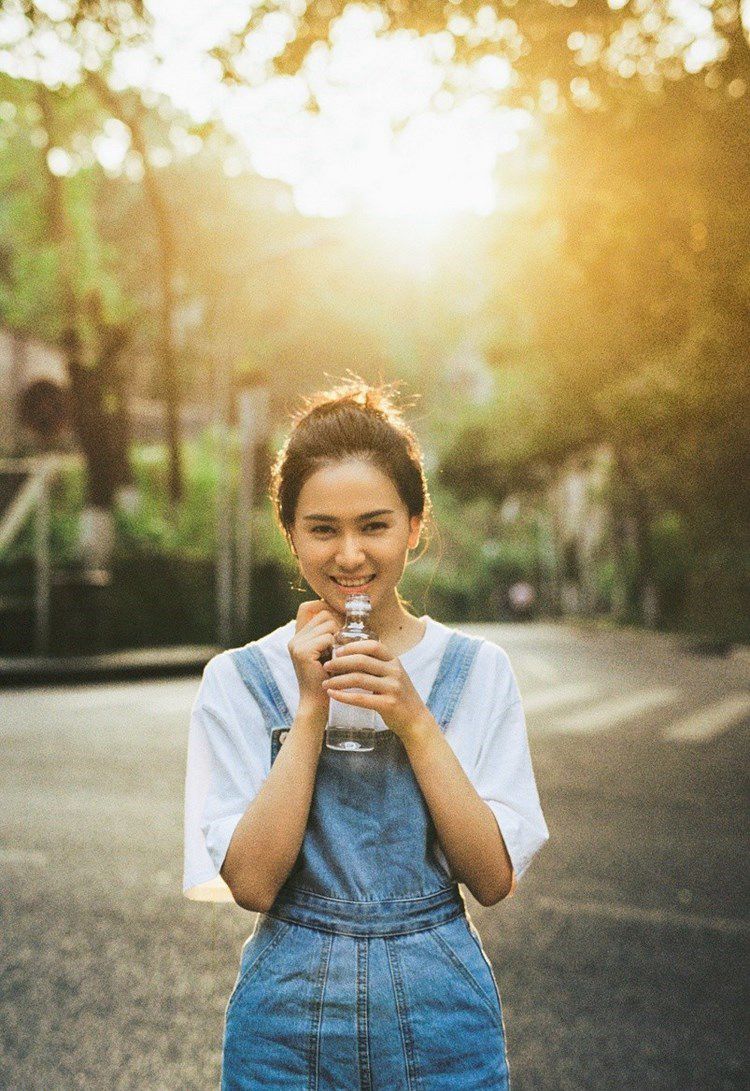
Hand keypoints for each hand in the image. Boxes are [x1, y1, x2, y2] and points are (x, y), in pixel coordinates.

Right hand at [288, 600, 343, 721]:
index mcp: (298, 637)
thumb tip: (346, 614)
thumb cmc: (328, 678)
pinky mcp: (302, 652)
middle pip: (324, 614)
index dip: (326, 610)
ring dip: (338, 638)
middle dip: (338, 626)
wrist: (317, 702)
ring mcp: (296, 644)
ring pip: (328, 625)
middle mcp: (294, 638)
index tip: (339, 623)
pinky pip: (328, 638)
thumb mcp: (327, 653)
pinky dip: (336, 647)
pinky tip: (335, 660)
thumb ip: (329, 635)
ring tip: (338, 654)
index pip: (311, 608)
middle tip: (342, 644)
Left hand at [321, 639, 430, 740]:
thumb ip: (377, 665)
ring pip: (359, 679)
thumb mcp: (393, 675)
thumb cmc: (399, 696)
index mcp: (395, 661)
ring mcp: (393, 688)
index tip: (337, 651)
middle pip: (362, 661)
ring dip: (338, 680)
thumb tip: (348, 656)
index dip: (353, 646)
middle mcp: (395, 671)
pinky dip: (343, 696)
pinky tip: (333, 695)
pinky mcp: (388, 704)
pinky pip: (360, 698)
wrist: (416, 720)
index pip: (373, 646)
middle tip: (326, 666)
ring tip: (325, 683)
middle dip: (340, 662)